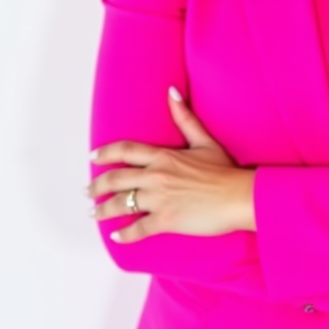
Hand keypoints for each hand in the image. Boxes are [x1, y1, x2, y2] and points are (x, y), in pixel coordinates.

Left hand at [87, 87, 255, 240]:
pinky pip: (138, 228)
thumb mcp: (204, 141)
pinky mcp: (166, 220)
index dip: (105, 153)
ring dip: (103, 210)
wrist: (240, 197)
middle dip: (97, 186)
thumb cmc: (226, 172)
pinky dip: (124, 233)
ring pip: (121, 204)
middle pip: (115, 179)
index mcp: (163, 156)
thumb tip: (172, 92)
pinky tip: (116, 236)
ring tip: (95, 213)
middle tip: (88, 191)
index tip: (93, 157)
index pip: (125, 151)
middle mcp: (156, 176)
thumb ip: (184, 118)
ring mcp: (159, 199)